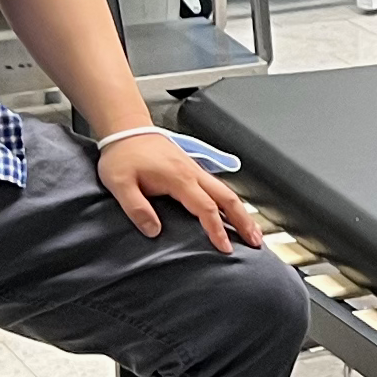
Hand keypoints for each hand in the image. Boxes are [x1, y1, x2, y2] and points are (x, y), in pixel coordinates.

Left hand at [98, 133, 261, 253]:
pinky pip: (218, 187)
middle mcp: (193, 173)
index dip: (217, 230)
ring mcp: (195, 170)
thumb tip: (154, 230)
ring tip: (252, 231)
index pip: (206, 208)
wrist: (126, 129)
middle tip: (256, 241)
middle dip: (244, 221)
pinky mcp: (192, 169)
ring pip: (226, 192)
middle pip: (228, 198)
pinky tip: (233, 213)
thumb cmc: (123, 155)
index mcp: (179, 178)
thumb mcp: (120, 184)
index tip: (225, 247)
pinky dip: (230, 203)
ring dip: (242, 212)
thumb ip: (136, 208)